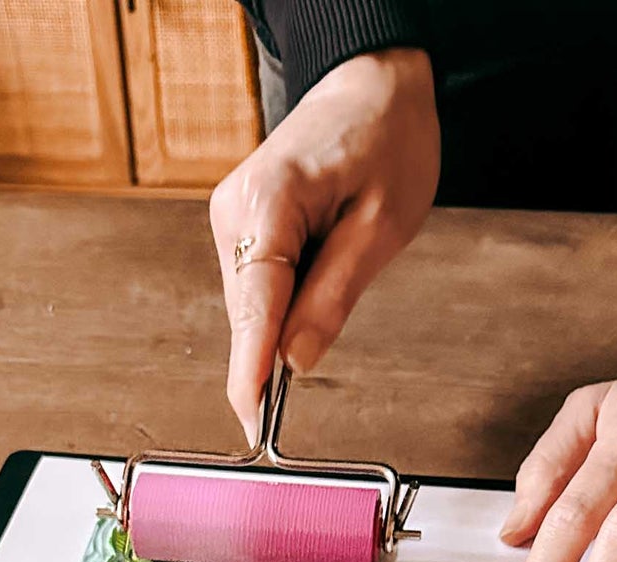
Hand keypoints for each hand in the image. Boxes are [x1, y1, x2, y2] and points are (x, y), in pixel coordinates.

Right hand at [209, 48, 439, 441]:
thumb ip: (334, 297)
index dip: (251, 374)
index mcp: (268, 204)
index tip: (250, 424)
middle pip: (247, 316)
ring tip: (341, 267)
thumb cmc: (386, 139)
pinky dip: (283, 303)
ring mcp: (230, 218)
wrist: (372, 81)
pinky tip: (322, 269)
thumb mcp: (381, 226)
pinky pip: (257, 287)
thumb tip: (296, 363)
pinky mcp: (239, 225)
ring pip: (251, 307)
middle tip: (303, 387)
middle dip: (272, 356)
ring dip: (285, 321)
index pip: (253, 310)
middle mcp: (234, 212)